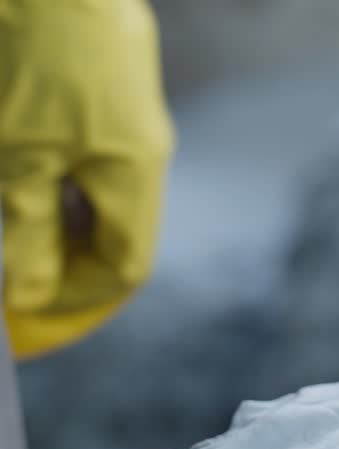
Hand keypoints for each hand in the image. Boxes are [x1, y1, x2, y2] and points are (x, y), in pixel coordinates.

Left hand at [0, 0, 174, 357]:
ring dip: (51, 219)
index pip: (124, 267)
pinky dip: (51, 177)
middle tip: (9, 276)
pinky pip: (85, 154)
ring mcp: (127, 117)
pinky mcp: (102, 88)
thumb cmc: (34, 58)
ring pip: (95, 190)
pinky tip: (16, 171)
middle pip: (113, 231)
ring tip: (6, 225)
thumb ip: (28, 233)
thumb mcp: (17, 158)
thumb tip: (31, 293)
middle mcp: (144, 150)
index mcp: (136, 176)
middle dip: (61, 262)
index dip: (79, 301)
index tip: (28, 318)